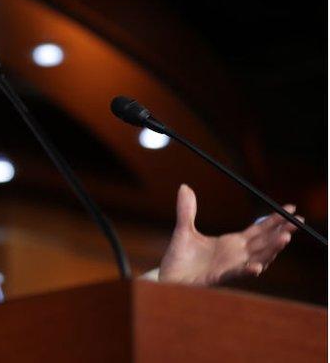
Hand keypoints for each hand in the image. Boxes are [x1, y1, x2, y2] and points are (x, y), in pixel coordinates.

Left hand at [158, 184, 300, 285]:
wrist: (167, 277)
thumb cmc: (179, 258)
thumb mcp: (184, 229)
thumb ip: (186, 210)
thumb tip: (184, 187)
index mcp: (231, 243)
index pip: (258, 230)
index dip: (274, 220)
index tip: (289, 209)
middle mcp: (236, 256)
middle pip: (264, 243)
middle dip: (281, 232)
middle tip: (298, 222)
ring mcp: (230, 267)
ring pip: (257, 258)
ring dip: (271, 250)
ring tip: (284, 238)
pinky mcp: (219, 278)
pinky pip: (236, 275)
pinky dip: (247, 270)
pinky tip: (256, 266)